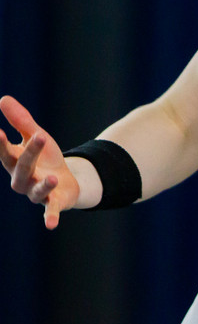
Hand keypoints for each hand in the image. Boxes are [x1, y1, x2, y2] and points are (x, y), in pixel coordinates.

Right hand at [0, 95, 79, 228]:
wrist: (65, 181)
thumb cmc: (45, 158)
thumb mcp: (36, 136)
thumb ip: (21, 120)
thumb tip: (3, 98)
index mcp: (15, 162)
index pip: (5, 152)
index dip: (0, 143)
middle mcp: (22, 179)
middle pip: (23, 167)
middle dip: (30, 152)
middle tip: (39, 134)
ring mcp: (37, 192)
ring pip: (37, 190)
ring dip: (44, 184)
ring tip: (54, 176)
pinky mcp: (54, 202)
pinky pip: (50, 211)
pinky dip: (49, 217)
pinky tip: (50, 225)